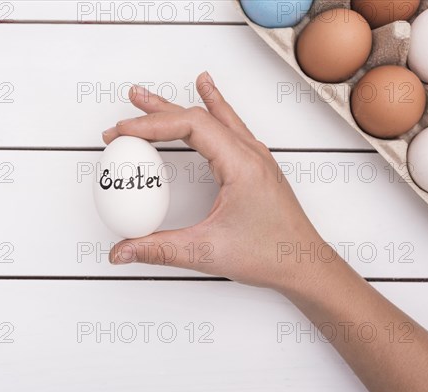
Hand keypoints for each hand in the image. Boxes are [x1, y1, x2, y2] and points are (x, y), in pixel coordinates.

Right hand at [103, 72, 334, 288]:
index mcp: (242, 164)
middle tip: (129, 104)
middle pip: (198, 115)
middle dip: (158, 111)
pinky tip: (206, 91)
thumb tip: (123, 250)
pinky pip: (229, 124)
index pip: (190, 126)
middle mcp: (250, 153)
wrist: (304, 264)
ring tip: (151, 97)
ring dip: (179, 106)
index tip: (124, 131)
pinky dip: (212, 106)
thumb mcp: (207, 252)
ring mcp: (254, 157)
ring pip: (212, 117)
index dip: (152, 124)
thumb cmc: (272, 255)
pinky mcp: (254, 165)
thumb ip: (160, 250)